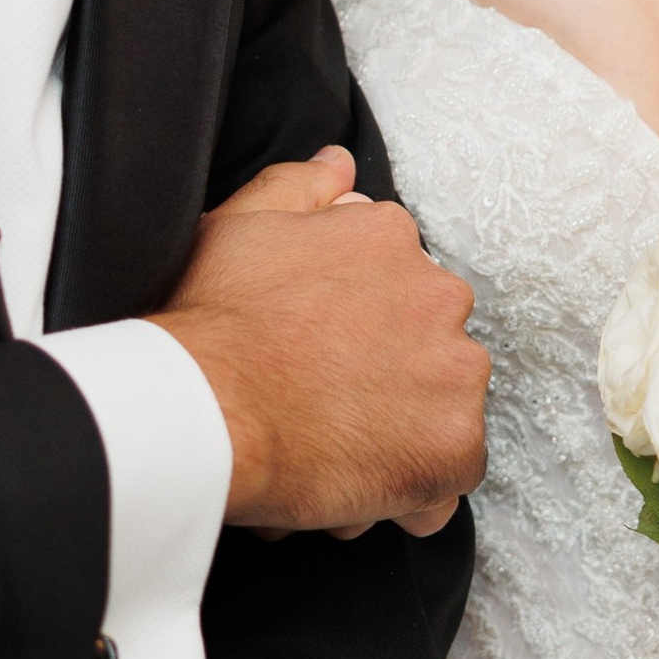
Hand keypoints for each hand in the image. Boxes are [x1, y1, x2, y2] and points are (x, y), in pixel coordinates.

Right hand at [156, 146, 487, 535]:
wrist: (204, 409)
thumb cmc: (212, 322)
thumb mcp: (241, 225)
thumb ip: (299, 186)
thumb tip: (339, 161)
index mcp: (391, 238)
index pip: (396, 284)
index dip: (354, 329)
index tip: (316, 354)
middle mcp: (439, 297)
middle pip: (425, 348)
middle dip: (382, 382)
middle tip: (316, 410)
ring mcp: (454, 375)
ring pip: (439, 414)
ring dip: (395, 438)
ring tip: (325, 458)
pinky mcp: (454, 449)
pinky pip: (444, 483)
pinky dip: (407, 496)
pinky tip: (350, 494)